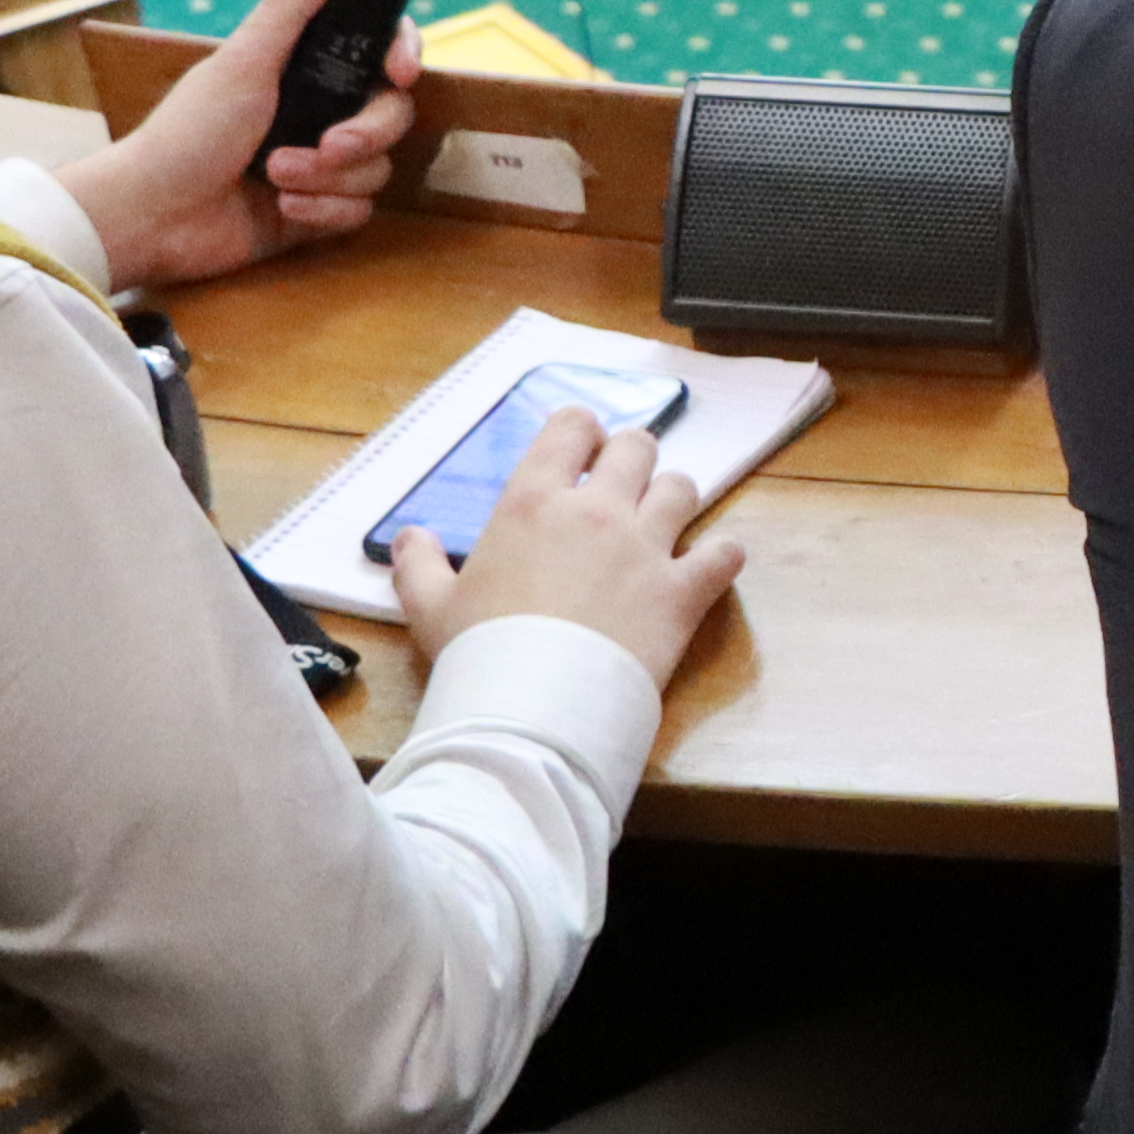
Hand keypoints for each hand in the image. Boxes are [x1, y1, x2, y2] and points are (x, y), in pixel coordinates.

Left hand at [55, 0, 411, 292]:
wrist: (156, 215)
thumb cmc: (189, 131)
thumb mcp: (243, 64)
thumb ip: (290, 7)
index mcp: (302, 69)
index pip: (378, 52)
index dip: (403, 56)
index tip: (400, 73)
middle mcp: (318, 112)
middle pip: (390, 114)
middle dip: (364, 134)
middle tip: (329, 146)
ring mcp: (320, 164)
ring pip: (375, 168)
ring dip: (328, 178)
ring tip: (276, 178)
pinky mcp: (318, 211)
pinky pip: (358, 211)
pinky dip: (323, 211)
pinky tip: (283, 208)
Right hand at [392, 407, 744, 681]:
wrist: (532, 704)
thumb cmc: (476, 652)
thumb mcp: (429, 607)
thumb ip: (418, 565)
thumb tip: (407, 536)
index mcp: (533, 501)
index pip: (570, 428)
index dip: (582, 432)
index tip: (582, 451)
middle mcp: (596, 510)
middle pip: (637, 446)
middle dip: (633, 459)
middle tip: (622, 489)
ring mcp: (647, 546)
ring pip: (684, 488)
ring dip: (674, 500)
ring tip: (660, 526)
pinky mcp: (684, 590)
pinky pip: (725, 552)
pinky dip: (721, 556)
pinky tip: (708, 567)